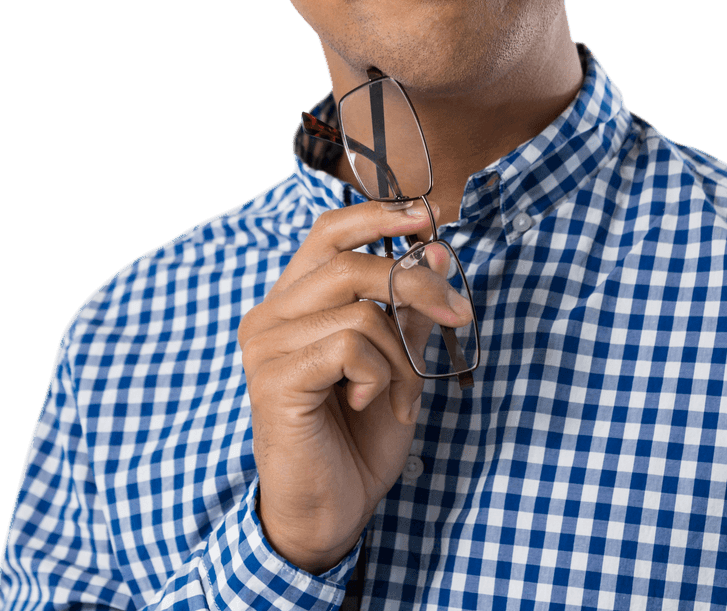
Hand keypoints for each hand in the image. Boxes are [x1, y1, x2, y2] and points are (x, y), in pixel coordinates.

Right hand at [237, 201, 473, 574]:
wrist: (331, 511)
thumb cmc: (360, 434)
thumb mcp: (397, 360)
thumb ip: (408, 308)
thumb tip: (438, 250)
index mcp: (294, 301)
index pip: (328, 232)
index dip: (379, 215)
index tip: (429, 214)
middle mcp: (270, 315)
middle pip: (351, 262)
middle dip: (417, 283)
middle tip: (460, 314)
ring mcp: (266, 346)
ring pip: (360, 309)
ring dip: (400, 355)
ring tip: (399, 394)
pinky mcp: (273, 379)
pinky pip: (350, 347)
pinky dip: (379, 375)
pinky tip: (366, 403)